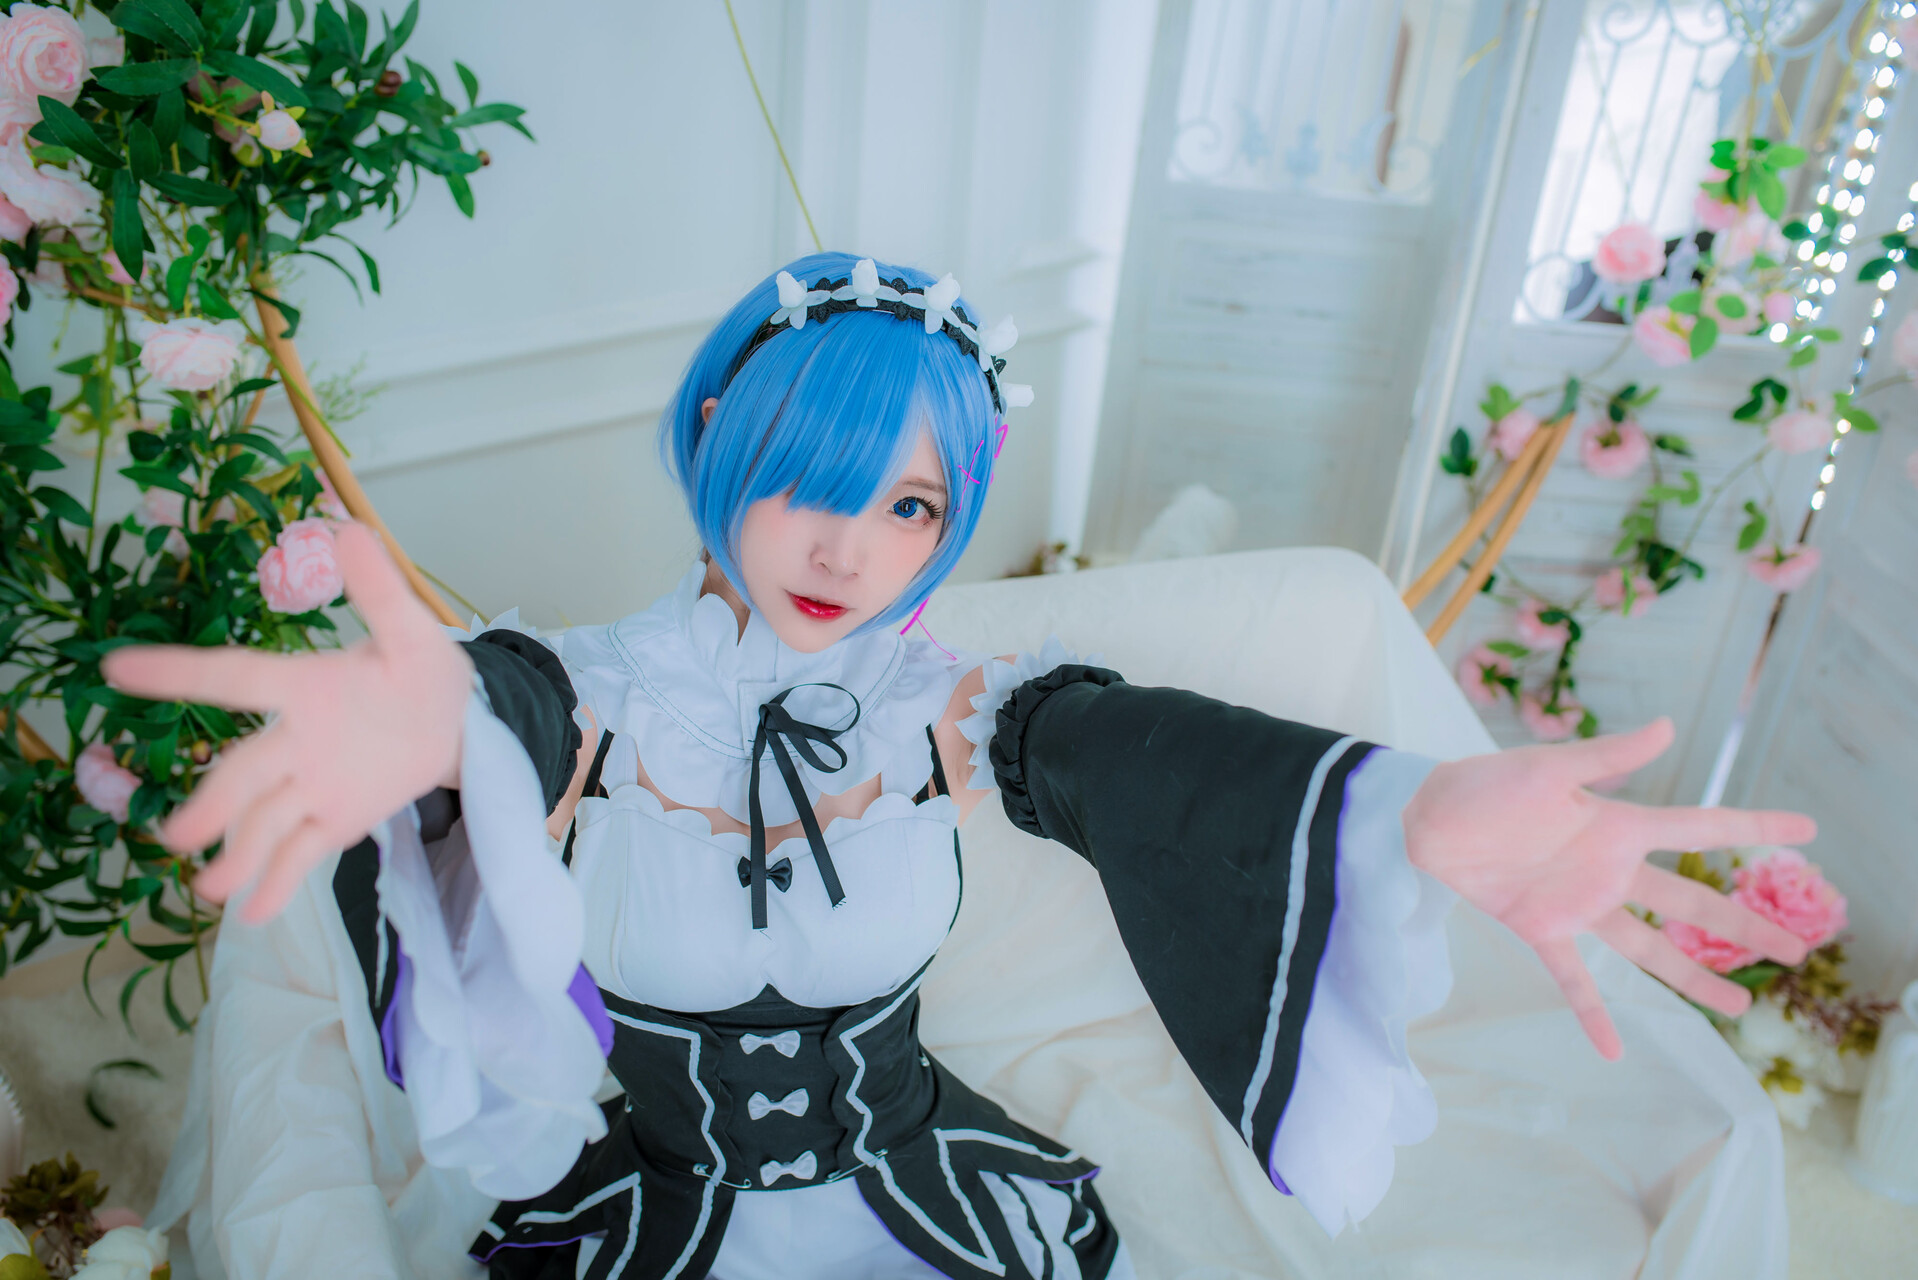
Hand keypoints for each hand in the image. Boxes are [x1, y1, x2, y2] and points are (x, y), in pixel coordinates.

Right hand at [102, 523, 472, 923]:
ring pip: (264, 818)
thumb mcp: (410, 629)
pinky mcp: (333, 818)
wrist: (451, 722)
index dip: (180, 672)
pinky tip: (254, 914)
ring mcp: (311, 783)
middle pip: (246, 771)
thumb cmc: (420, 671)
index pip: (236, 676)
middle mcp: (296, 739)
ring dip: (237, 853)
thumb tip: (345, 525)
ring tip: (211, 887)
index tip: (117, 666)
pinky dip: (279, 883)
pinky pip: (300, 852)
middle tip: (177, 834)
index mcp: (305, 686)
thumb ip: (377, 588)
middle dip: (214, 802)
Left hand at [1401, 718, 1814, 1060]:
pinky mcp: (1541, 929)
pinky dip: (1593, 1012)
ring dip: (1694, 978)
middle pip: (1692, 903)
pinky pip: (1575, 977)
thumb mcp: (1548, 767)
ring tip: (1741, 1007)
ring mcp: (1580, 904)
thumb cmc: (1487, 781)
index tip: (1810, 828)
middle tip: (1799, 947)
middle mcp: (1610, 869)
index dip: (1755, 826)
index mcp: (1620, 824)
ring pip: (1651, 949)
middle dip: (1745, 924)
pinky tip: (1616, 1050)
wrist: (1426, 815)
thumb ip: (1608, 756)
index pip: (1701, 828)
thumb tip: (1668, 726)